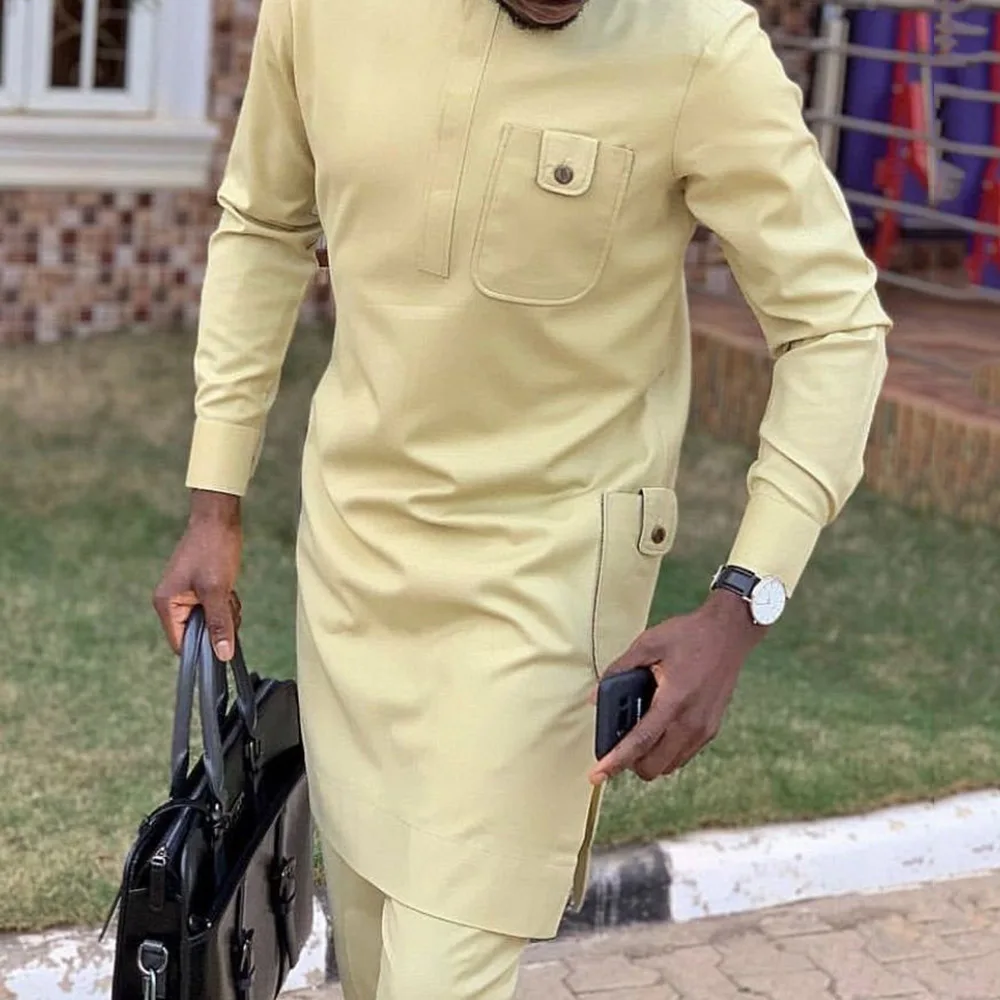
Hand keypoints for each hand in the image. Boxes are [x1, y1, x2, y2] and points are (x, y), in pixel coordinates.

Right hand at [153, 490, 243, 660]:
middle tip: (228, 607)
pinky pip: (214, 608)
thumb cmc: (213, 550)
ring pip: (209, 621)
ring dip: (225, 614)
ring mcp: (186, 595)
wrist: (219, 519)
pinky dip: (226, 604)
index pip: (181, 644)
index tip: (223, 644)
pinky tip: (231, 590)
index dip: (202, 649)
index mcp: (167, 604)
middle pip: (197, 634)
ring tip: (229, 594)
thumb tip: (222, 655)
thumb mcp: (218, 590)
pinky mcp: (199, 589)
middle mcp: (172, 602)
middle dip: (217, 625)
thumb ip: (220, 624)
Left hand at [589, 589, 765, 785]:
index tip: (596, 775)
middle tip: (618, 742)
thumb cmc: (689, 635)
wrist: (729, 633)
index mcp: (674, 701)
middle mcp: (692, 722)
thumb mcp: (648, 643)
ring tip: (638, 731)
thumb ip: (619, 670)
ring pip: (669, 765)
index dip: (615, 762)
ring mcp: (704, 728)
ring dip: (650, 758)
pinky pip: (683, 754)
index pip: (640, 742)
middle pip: (654, 765)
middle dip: (630, 762)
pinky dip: (666, 750)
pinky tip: (658, 727)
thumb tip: (594, 697)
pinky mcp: (711, 728)